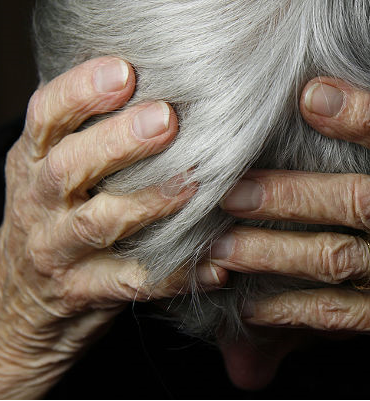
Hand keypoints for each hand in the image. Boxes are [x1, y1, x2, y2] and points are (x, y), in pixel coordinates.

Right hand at [0, 57, 226, 398]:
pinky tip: (214, 264)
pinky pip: (132, 283)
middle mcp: (40, 204)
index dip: (80, 92)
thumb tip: (151, 82)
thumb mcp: (52, 173)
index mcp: (33, 163)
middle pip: (68, 167)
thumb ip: (86, 134)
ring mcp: (58, 251)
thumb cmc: (53, 221)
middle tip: (166, 119)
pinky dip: (175, 274)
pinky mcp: (84, 291)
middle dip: (117, 141)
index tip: (125, 71)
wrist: (20, 303)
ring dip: (147, 202)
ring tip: (191, 186)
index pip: (45, 117)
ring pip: (98, 223)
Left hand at [211, 77, 369, 397]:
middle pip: (358, 201)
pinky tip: (252, 306)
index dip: (364, 115)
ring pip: (338, 259)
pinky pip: (342, 314)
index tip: (311, 97)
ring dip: (273, 252)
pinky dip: (291, 310)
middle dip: (288, 194)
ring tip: (221, 247)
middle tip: (232, 188)